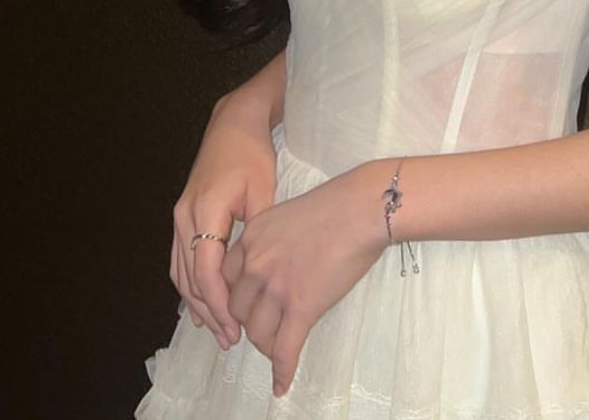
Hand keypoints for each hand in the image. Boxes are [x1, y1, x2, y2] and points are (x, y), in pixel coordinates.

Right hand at [171, 91, 277, 350]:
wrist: (233, 123)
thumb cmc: (252, 155)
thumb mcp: (263, 192)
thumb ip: (257, 233)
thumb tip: (258, 274)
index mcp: (205, 211)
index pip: (206, 271)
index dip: (219, 304)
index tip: (235, 328)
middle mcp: (184, 217)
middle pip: (189, 277)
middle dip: (208, 311)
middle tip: (228, 339)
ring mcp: (179, 216)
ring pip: (180, 271)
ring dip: (196, 302)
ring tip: (216, 329)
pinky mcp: (182, 215)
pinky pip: (180, 258)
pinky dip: (189, 284)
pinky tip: (200, 303)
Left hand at [222, 160, 386, 395]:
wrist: (361, 209)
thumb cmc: (336, 205)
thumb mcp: (288, 213)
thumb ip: (273, 239)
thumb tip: (279, 260)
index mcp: (252, 238)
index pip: (227, 280)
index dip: (237, 298)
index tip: (249, 306)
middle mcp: (256, 264)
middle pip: (238, 310)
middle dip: (251, 322)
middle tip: (268, 325)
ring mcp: (277, 287)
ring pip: (258, 333)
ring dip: (267, 345)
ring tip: (279, 348)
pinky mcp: (302, 307)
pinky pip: (285, 349)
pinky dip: (282, 370)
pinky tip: (282, 384)